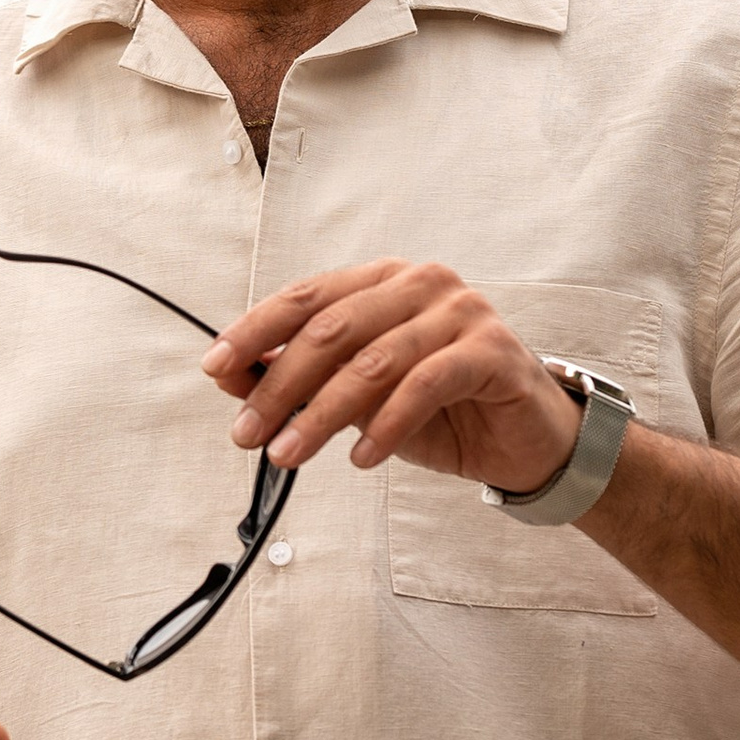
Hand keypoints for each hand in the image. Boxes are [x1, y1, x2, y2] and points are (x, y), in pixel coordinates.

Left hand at [202, 258, 581, 490]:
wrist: (525, 441)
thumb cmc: (439, 411)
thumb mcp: (358, 397)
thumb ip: (301, 378)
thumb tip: (227, 374)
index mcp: (382, 280)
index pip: (305, 297)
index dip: (255, 331)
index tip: (214, 367)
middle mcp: (420, 283)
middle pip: (331, 329)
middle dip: (279, 384)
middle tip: (246, 432)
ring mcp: (460, 312)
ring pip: (372, 360)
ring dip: (321, 414)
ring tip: (289, 455)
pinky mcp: (491, 350)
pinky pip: (424, 385)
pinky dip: (385, 425)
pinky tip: (361, 459)